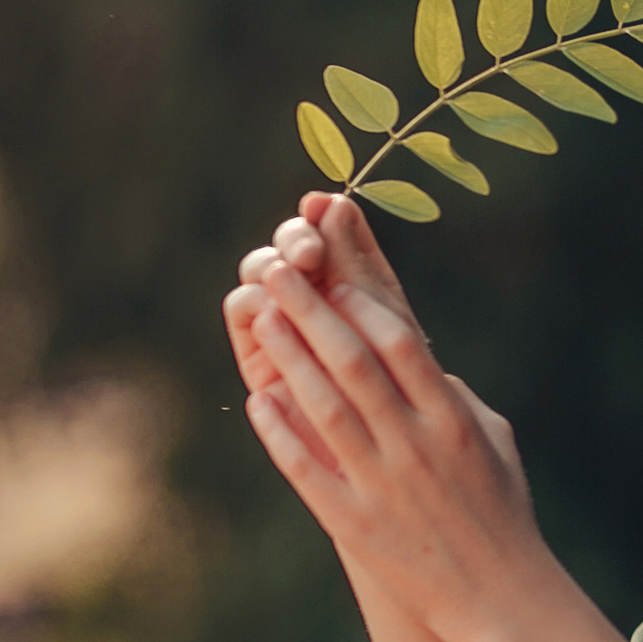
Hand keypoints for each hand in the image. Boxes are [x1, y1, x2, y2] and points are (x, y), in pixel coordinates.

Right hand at [224, 192, 420, 395]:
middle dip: (295, 237)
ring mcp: (282, 315)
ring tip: (289, 276)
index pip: (329, 224)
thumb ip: (355, 261)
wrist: (387, 440)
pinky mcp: (257, 347)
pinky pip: (243, 310)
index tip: (325, 206)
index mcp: (353, 270)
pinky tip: (269, 308)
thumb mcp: (384, 314)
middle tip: (311, 253)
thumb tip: (331, 201)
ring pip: (261, 270)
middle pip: (288, 241)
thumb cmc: (399, 376)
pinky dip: (254, 302)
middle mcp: (313, 287)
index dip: (323, 212)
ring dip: (272, 265)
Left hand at [242, 260, 544, 641]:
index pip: (402, 347)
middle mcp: (416, 446)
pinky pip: (307, 468)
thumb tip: (420, 363)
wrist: (498, 594)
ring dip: (288, 358)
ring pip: (324, 407)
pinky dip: (280, 431)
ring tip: (260, 318)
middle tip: (277, 272)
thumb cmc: (501, 512)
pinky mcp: (354, 522)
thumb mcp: (495, 443)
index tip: (333, 280)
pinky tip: (259, 399)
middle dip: (310, 311)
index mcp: (453, 422)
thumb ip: (456, 398)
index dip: (362, 308)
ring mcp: (382, 484)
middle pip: (353, 364)